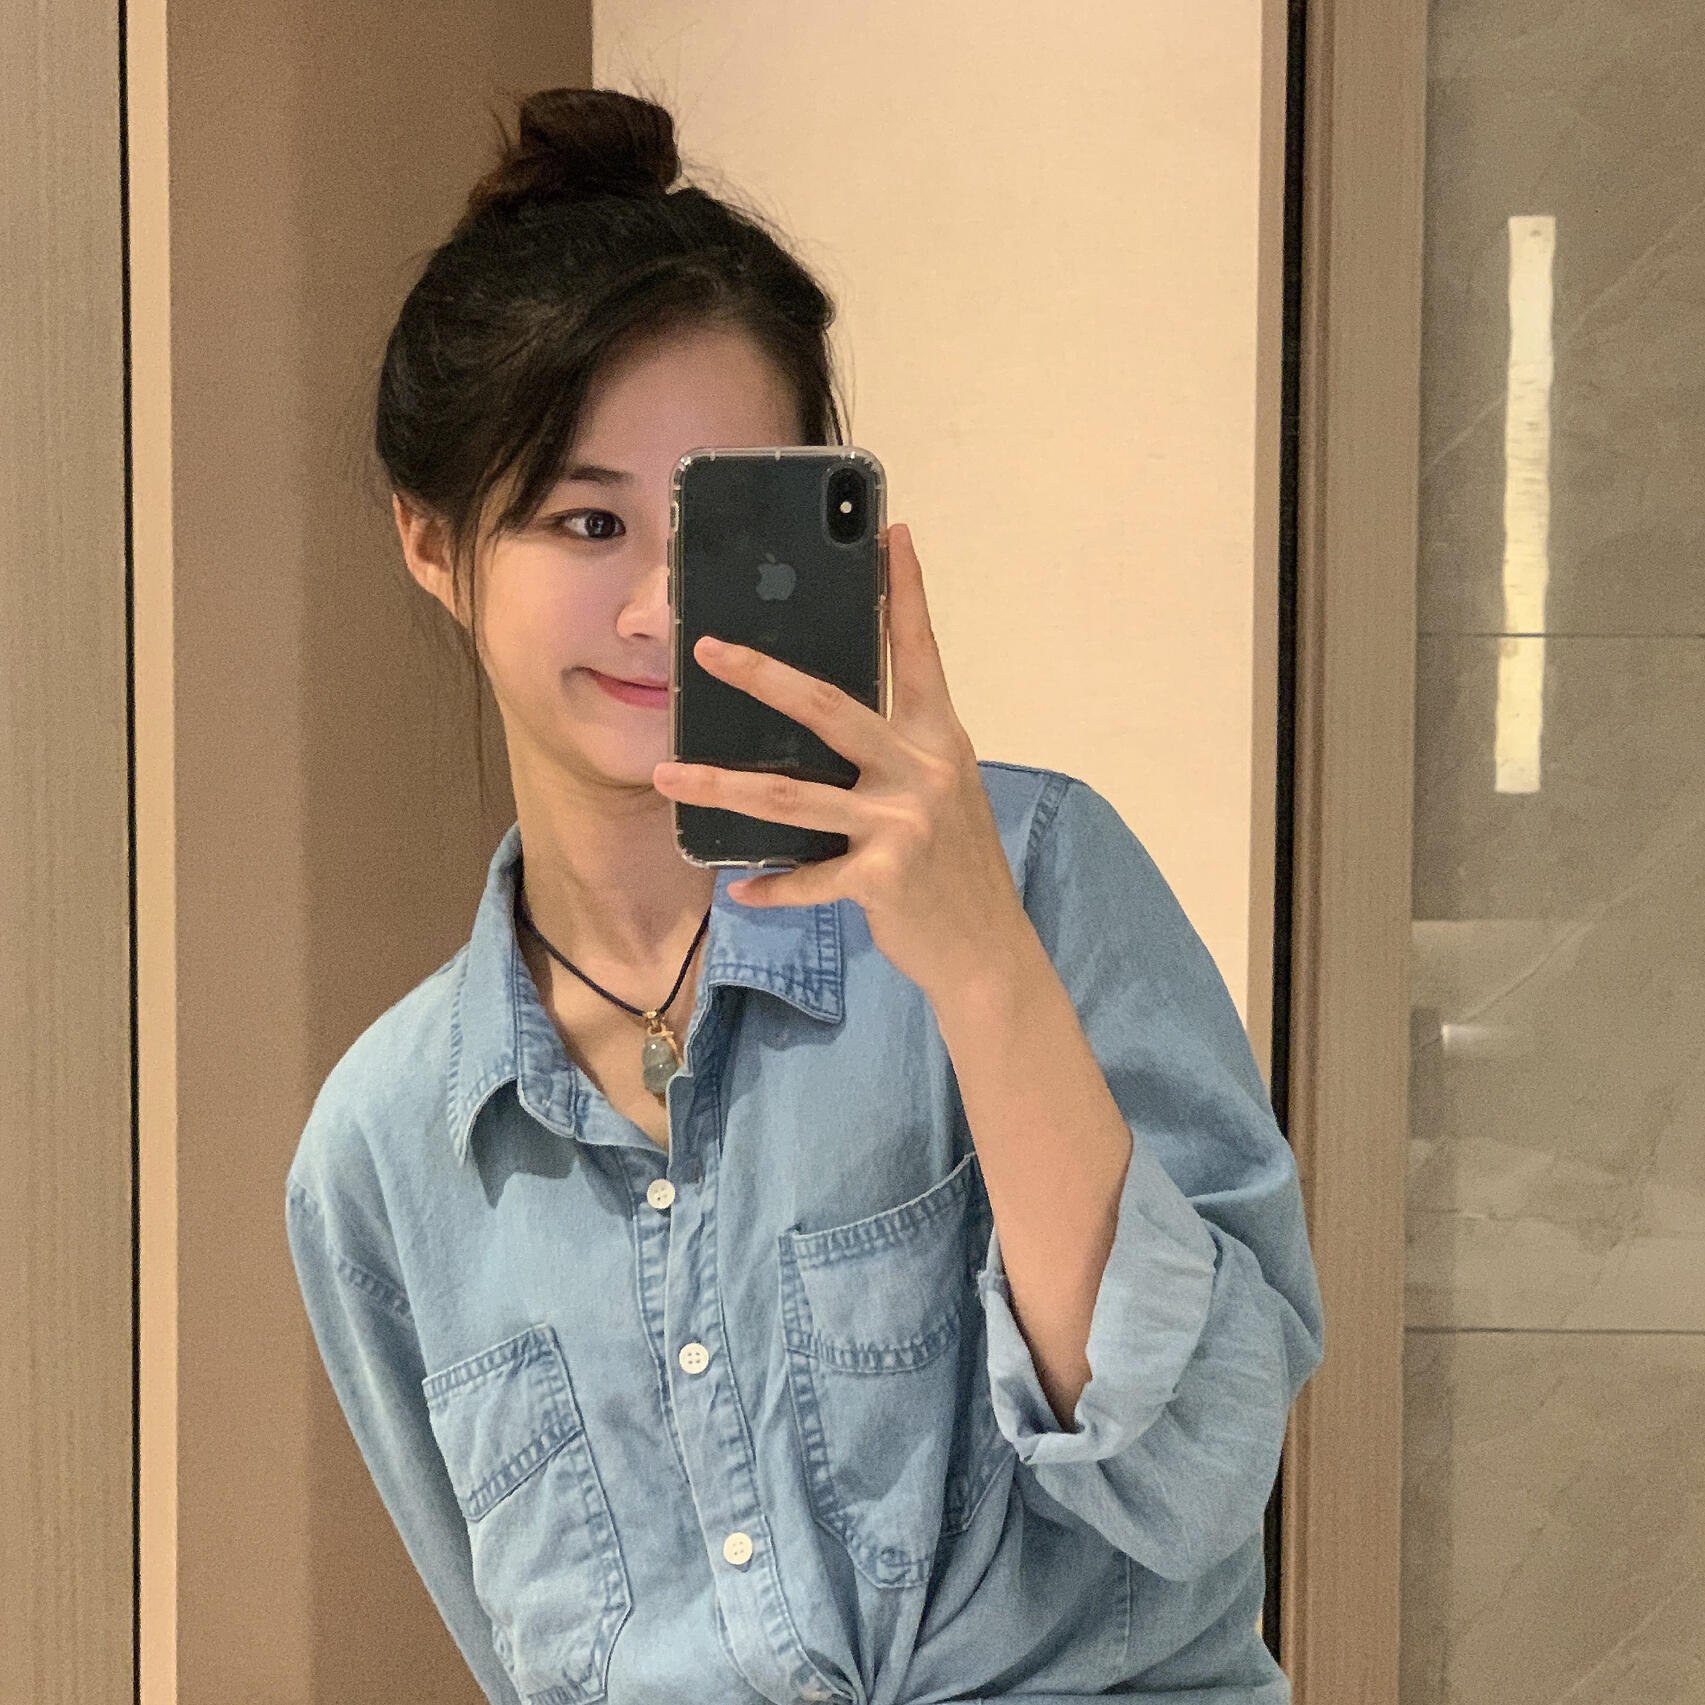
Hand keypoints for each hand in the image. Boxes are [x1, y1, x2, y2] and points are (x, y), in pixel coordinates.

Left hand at [650, 522, 1031, 998]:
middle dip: (762, 675)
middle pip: (829, 708)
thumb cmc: (955, 865)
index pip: (920, 652)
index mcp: (939, 739)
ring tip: (666, 775)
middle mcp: (922, 770)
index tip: (890, 533)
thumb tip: (822, 722)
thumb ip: (897, 754)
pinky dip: (771, 887)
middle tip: (706, 649)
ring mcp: (902, 823)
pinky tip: (739, 890)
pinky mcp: (882, 878)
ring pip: (790, 795)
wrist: (989, 949)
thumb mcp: (941, 792)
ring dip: (719, 786)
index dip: (905, 592)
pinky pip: (807, 877)